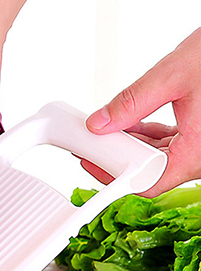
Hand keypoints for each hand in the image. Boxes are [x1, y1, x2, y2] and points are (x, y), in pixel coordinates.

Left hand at [85, 27, 200, 196]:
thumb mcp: (173, 76)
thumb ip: (133, 102)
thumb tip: (100, 122)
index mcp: (196, 152)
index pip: (147, 182)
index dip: (114, 176)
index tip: (93, 164)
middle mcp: (200, 156)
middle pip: (149, 171)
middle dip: (117, 157)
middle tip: (92, 145)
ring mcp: (200, 147)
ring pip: (157, 157)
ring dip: (130, 145)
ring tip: (105, 132)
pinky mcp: (200, 136)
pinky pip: (168, 144)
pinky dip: (146, 136)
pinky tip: (128, 125)